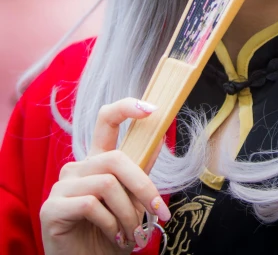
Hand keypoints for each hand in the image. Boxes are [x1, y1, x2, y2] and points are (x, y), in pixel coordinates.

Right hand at [40, 98, 170, 253]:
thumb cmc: (109, 236)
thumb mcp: (131, 203)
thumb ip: (140, 173)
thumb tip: (159, 140)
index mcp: (96, 162)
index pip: (106, 121)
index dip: (126, 108)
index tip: (151, 109)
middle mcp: (77, 168)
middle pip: (116, 159)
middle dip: (143, 187)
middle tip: (159, 213)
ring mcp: (62, 187)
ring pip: (108, 184)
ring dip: (129, 214)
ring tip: (133, 235)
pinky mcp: (52, 208)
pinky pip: (90, 205)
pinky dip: (109, 223)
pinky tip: (112, 236)